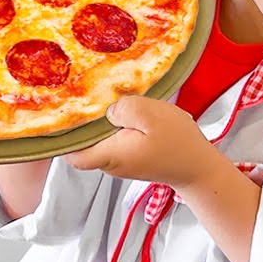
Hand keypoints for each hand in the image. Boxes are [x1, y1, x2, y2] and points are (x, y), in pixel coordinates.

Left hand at [64, 95, 222, 189]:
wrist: (198, 168)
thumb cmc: (178, 144)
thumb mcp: (152, 115)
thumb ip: (125, 108)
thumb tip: (109, 110)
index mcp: (111, 154)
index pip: (72, 154)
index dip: (63, 136)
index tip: (63, 112)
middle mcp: (110, 162)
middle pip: (83, 144)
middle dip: (82, 121)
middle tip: (84, 93)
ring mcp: (120, 161)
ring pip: (99, 140)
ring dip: (101, 121)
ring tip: (107, 98)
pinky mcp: (131, 157)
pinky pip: (114, 140)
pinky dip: (115, 126)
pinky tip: (126, 110)